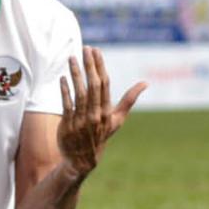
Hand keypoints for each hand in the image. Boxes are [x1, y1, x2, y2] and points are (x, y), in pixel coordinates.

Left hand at [55, 47, 146, 177]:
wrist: (83, 159)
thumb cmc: (100, 134)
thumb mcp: (117, 119)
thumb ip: (129, 100)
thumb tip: (146, 83)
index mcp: (108, 111)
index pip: (105, 84)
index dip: (100, 67)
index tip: (96, 51)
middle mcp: (96, 114)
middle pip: (94, 86)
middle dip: (90, 66)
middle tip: (86, 48)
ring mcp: (82, 120)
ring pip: (80, 93)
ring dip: (76, 75)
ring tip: (72, 58)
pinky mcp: (69, 124)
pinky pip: (67, 105)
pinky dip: (65, 91)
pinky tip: (62, 78)